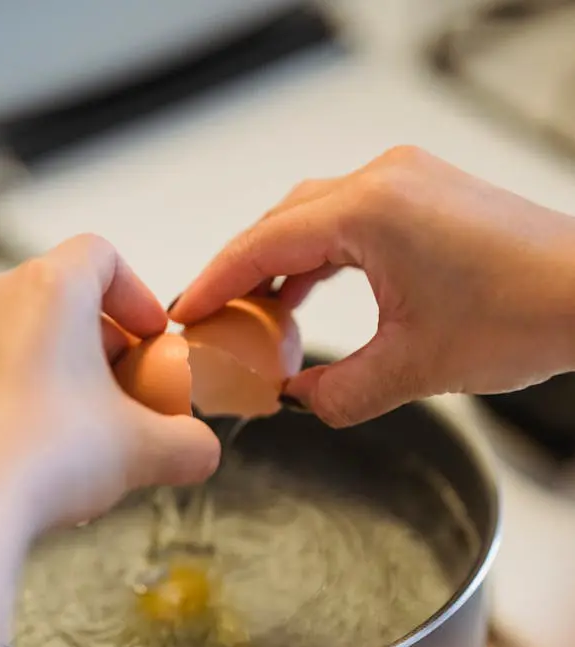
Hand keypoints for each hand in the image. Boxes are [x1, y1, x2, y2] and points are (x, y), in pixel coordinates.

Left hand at [0, 235, 219, 528]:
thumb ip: (187, 444)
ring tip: (57, 416)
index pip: (100, 257)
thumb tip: (201, 451)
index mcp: (51, 291)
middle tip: (116, 393)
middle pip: (52, 299)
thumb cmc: (46, 460)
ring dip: (34, 360)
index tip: (149, 336)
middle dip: (90, 341)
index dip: (134, 293)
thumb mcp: (144, 452)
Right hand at [172, 147, 574, 425]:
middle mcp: (385, 181)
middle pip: (280, 222)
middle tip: (213, 320)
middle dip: (241, 273)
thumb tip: (299, 401)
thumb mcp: (413, 368)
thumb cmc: (524, 314)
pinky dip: (319, 256)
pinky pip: (349, 218)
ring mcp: (408, 181)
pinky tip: (305, 294)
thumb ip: (339, 391)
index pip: (265, 243)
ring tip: (254, 317)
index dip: (217, 281)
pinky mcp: (426, 195)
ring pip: (313, 216)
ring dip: (279, 264)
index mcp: (370, 211)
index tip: (187, 311)